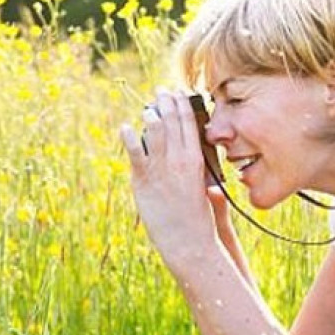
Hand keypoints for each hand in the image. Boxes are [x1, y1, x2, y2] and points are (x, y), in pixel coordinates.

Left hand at [121, 91, 216, 259]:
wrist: (189, 242)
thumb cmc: (201, 221)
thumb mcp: (209, 193)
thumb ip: (207, 181)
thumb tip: (209, 181)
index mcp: (196, 160)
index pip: (189, 123)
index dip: (182, 105)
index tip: (178, 93)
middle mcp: (178, 159)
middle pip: (171, 121)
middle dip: (166, 103)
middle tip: (161, 91)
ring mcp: (160, 168)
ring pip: (154, 131)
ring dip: (150, 115)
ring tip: (148, 108)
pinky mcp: (144, 180)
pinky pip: (134, 153)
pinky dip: (129, 137)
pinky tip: (125, 128)